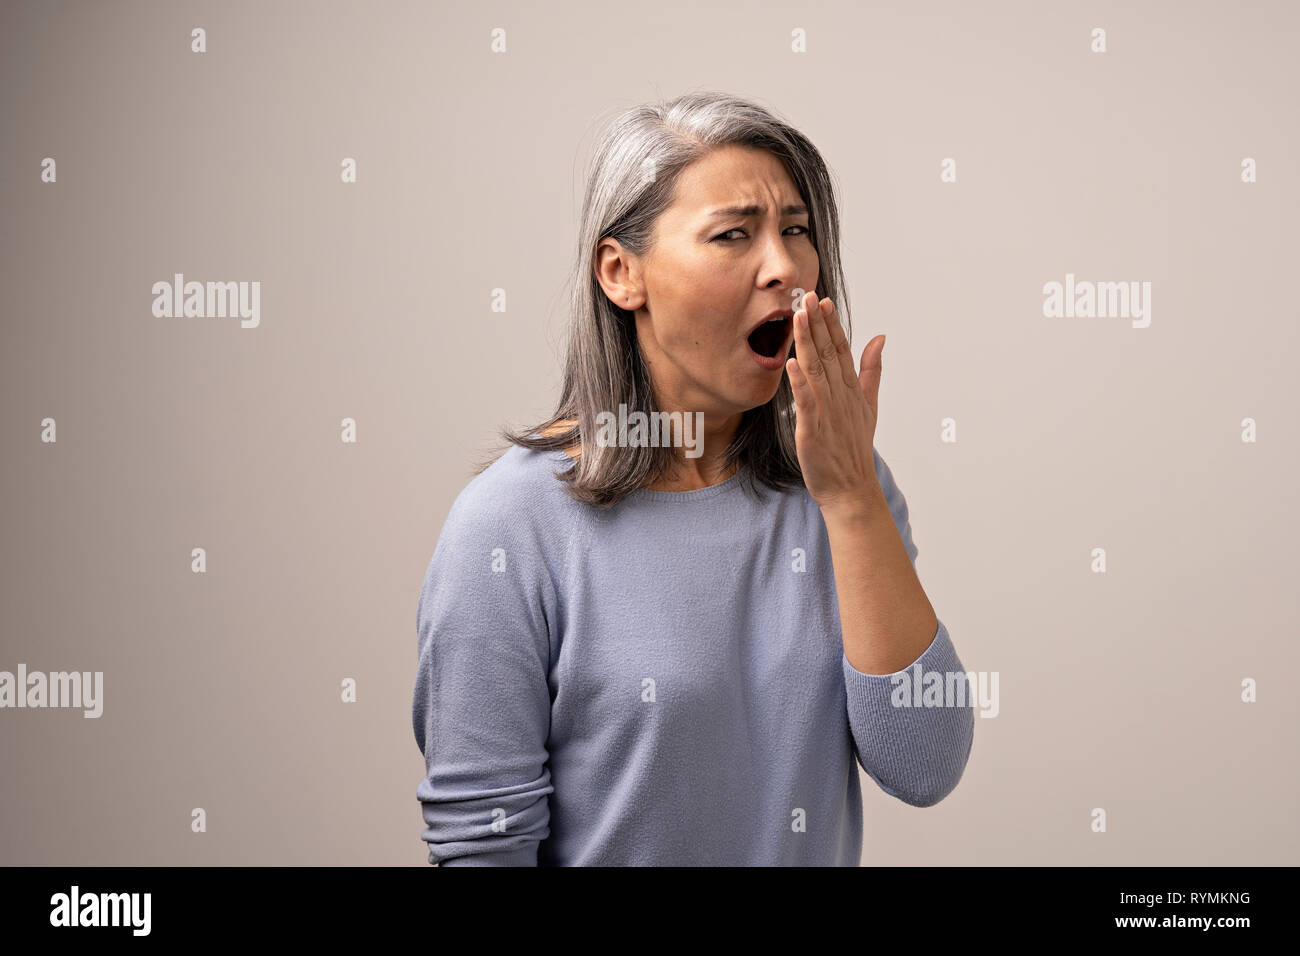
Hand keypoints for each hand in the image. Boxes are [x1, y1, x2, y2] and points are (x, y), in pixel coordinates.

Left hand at [785, 290, 886, 517]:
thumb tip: (879, 337)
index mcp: (851, 390)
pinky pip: (806, 403)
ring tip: (798, 318)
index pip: (841, 350)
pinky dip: (800, 384)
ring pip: (816, 371)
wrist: (850, 488)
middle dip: (818, 325)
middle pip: (828, 354)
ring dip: (808, 343)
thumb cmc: (854, 448)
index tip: (824, 301)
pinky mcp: (813, 431)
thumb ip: (871, 370)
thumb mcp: (868, 405)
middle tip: (808, 297)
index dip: (832, 325)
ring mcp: (828, 413)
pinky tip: (792, 363)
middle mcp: (841, 397)